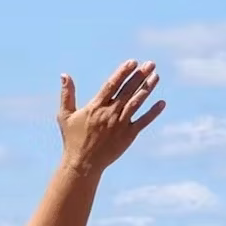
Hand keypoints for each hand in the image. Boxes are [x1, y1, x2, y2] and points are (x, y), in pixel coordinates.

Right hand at [58, 60, 164, 175]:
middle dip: (140, 76)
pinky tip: (161, 103)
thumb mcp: (65, 115)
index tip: (133, 62)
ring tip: (156, 76)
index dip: (123, 72)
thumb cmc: (72, 139)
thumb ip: (66, 94)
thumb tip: (64, 75)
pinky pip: (143, 121)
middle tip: (150, 64)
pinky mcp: (128, 136)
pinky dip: (153, 112)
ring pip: (137, 102)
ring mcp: (120, 124)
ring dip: (147, 88)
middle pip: (128, 90)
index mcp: (96, 106)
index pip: (112, 85)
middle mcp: (110, 113)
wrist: (83, 164)